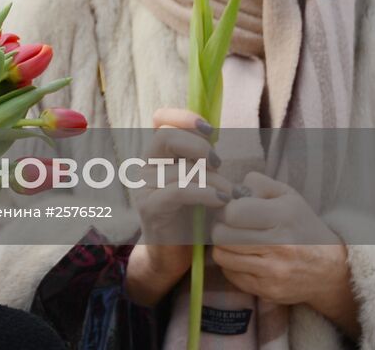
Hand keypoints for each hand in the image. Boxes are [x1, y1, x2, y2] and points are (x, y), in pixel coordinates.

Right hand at [125, 108, 232, 305]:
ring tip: (231, 194)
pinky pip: (179, 191)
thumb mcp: (200, 182)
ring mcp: (143, 186)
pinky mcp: (149, 207)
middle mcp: (145, 166)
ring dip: (213, 179)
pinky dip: (204, 193)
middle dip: (198, 146)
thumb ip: (202, 160)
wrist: (174, 256)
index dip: (183, 116)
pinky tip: (221, 200)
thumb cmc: (191, 217)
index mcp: (157, 155)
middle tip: (220, 163)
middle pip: (165, 136)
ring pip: (180, 168)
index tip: (209, 129)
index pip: (160, 120)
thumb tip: (216, 134)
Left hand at [211, 171, 359, 336]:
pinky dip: (232, 265)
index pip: (232, 213)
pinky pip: (230, 275)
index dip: (227, 209)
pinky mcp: (268, 291)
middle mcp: (278, 247)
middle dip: (221, 228)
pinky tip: (246, 258)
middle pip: (221, 236)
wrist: (332, 269)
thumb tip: (231, 190)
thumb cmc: (303, 226)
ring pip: (221, 256)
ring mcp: (273, 272)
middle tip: (231, 227)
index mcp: (283, 217)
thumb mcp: (288, 196)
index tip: (235, 210)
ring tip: (237, 242)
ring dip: (224, 247)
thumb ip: (257, 184)